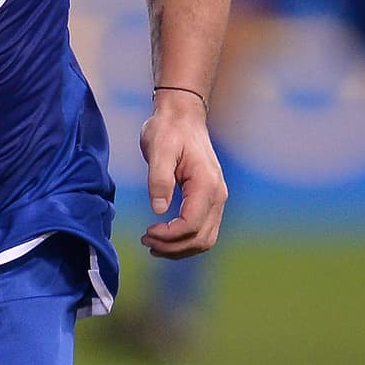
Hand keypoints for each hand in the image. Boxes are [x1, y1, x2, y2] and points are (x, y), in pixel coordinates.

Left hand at [139, 90, 226, 258]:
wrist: (182, 116)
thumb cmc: (168, 130)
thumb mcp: (158, 150)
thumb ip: (159, 180)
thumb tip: (160, 210)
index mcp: (206, 185)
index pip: (192, 225)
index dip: (169, 236)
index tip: (147, 232)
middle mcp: (218, 195)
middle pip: (201, 239)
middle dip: (173, 247)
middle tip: (146, 240)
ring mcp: (216, 199)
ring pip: (205, 239)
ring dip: (179, 248)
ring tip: (153, 243)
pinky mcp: (210, 200)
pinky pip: (203, 230)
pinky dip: (185, 240)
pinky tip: (164, 238)